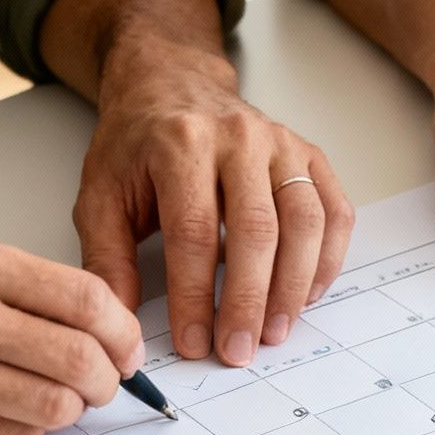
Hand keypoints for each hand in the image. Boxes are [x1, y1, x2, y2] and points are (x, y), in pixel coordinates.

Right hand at [0, 237, 143, 434]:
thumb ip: (22, 289)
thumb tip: (104, 329)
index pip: (87, 299)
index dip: (123, 332)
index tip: (127, 350)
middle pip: (80, 358)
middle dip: (107, 380)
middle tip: (102, 386)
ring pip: (54, 406)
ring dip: (70, 411)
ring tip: (55, 402)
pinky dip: (26, 433)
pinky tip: (6, 416)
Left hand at [73, 42, 352, 367]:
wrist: (171, 85)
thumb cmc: (137, 146)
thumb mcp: (100, 195)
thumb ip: (107, 258)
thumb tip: (122, 320)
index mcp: (180, 144)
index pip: (194, 231)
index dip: (195, 295)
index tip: (194, 342)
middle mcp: (238, 137)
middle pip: (256, 229)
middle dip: (249, 300)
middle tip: (240, 350)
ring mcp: (281, 143)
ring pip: (304, 222)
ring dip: (294, 286)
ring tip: (276, 332)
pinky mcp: (309, 155)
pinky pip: (334, 211)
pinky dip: (327, 259)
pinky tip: (306, 294)